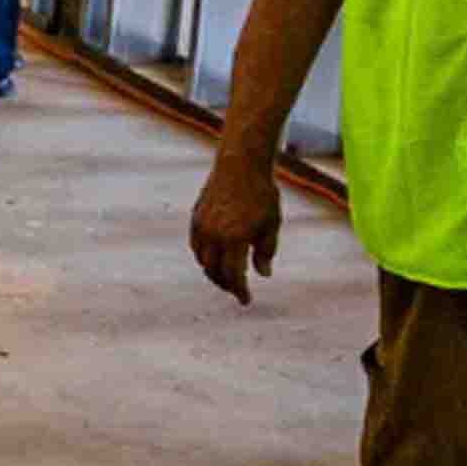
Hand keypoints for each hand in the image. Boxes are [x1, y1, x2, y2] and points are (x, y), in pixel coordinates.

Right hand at [188, 162, 282, 303]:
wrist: (240, 165)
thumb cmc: (261, 194)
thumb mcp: (271, 225)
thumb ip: (265, 252)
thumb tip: (263, 275)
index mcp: (235, 239)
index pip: (233, 276)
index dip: (240, 291)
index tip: (246, 300)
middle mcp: (214, 236)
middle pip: (215, 272)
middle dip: (226, 285)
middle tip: (237, 290)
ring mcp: (201, 227)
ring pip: (203, 261)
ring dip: (214, 272)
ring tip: (226, 276)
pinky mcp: (195, 218)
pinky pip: (196, 246)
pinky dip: (205, 257)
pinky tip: (215, 258)